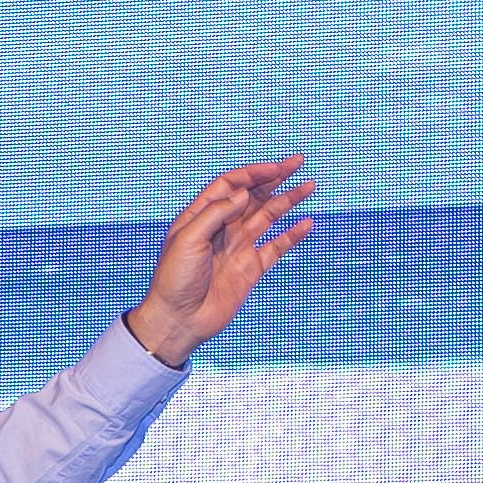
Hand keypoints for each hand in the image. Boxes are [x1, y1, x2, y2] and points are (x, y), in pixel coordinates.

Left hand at [122, 157, 317, 364]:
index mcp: (201, 216)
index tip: (275, 168)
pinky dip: (291, 235)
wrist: (179, 320)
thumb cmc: (174, 279)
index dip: (252, 173)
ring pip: (267, 217)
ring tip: (308, 186)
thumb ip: (215, 214)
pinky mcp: (250, 269)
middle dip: (275, 178)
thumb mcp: (187, 239)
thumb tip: (242, 194)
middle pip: (252, 196)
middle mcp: (221, 228)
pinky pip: (275, 247)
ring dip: (288, 201)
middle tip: (297, 162)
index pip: (230, 185)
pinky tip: (306, 223)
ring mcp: (238, 248)